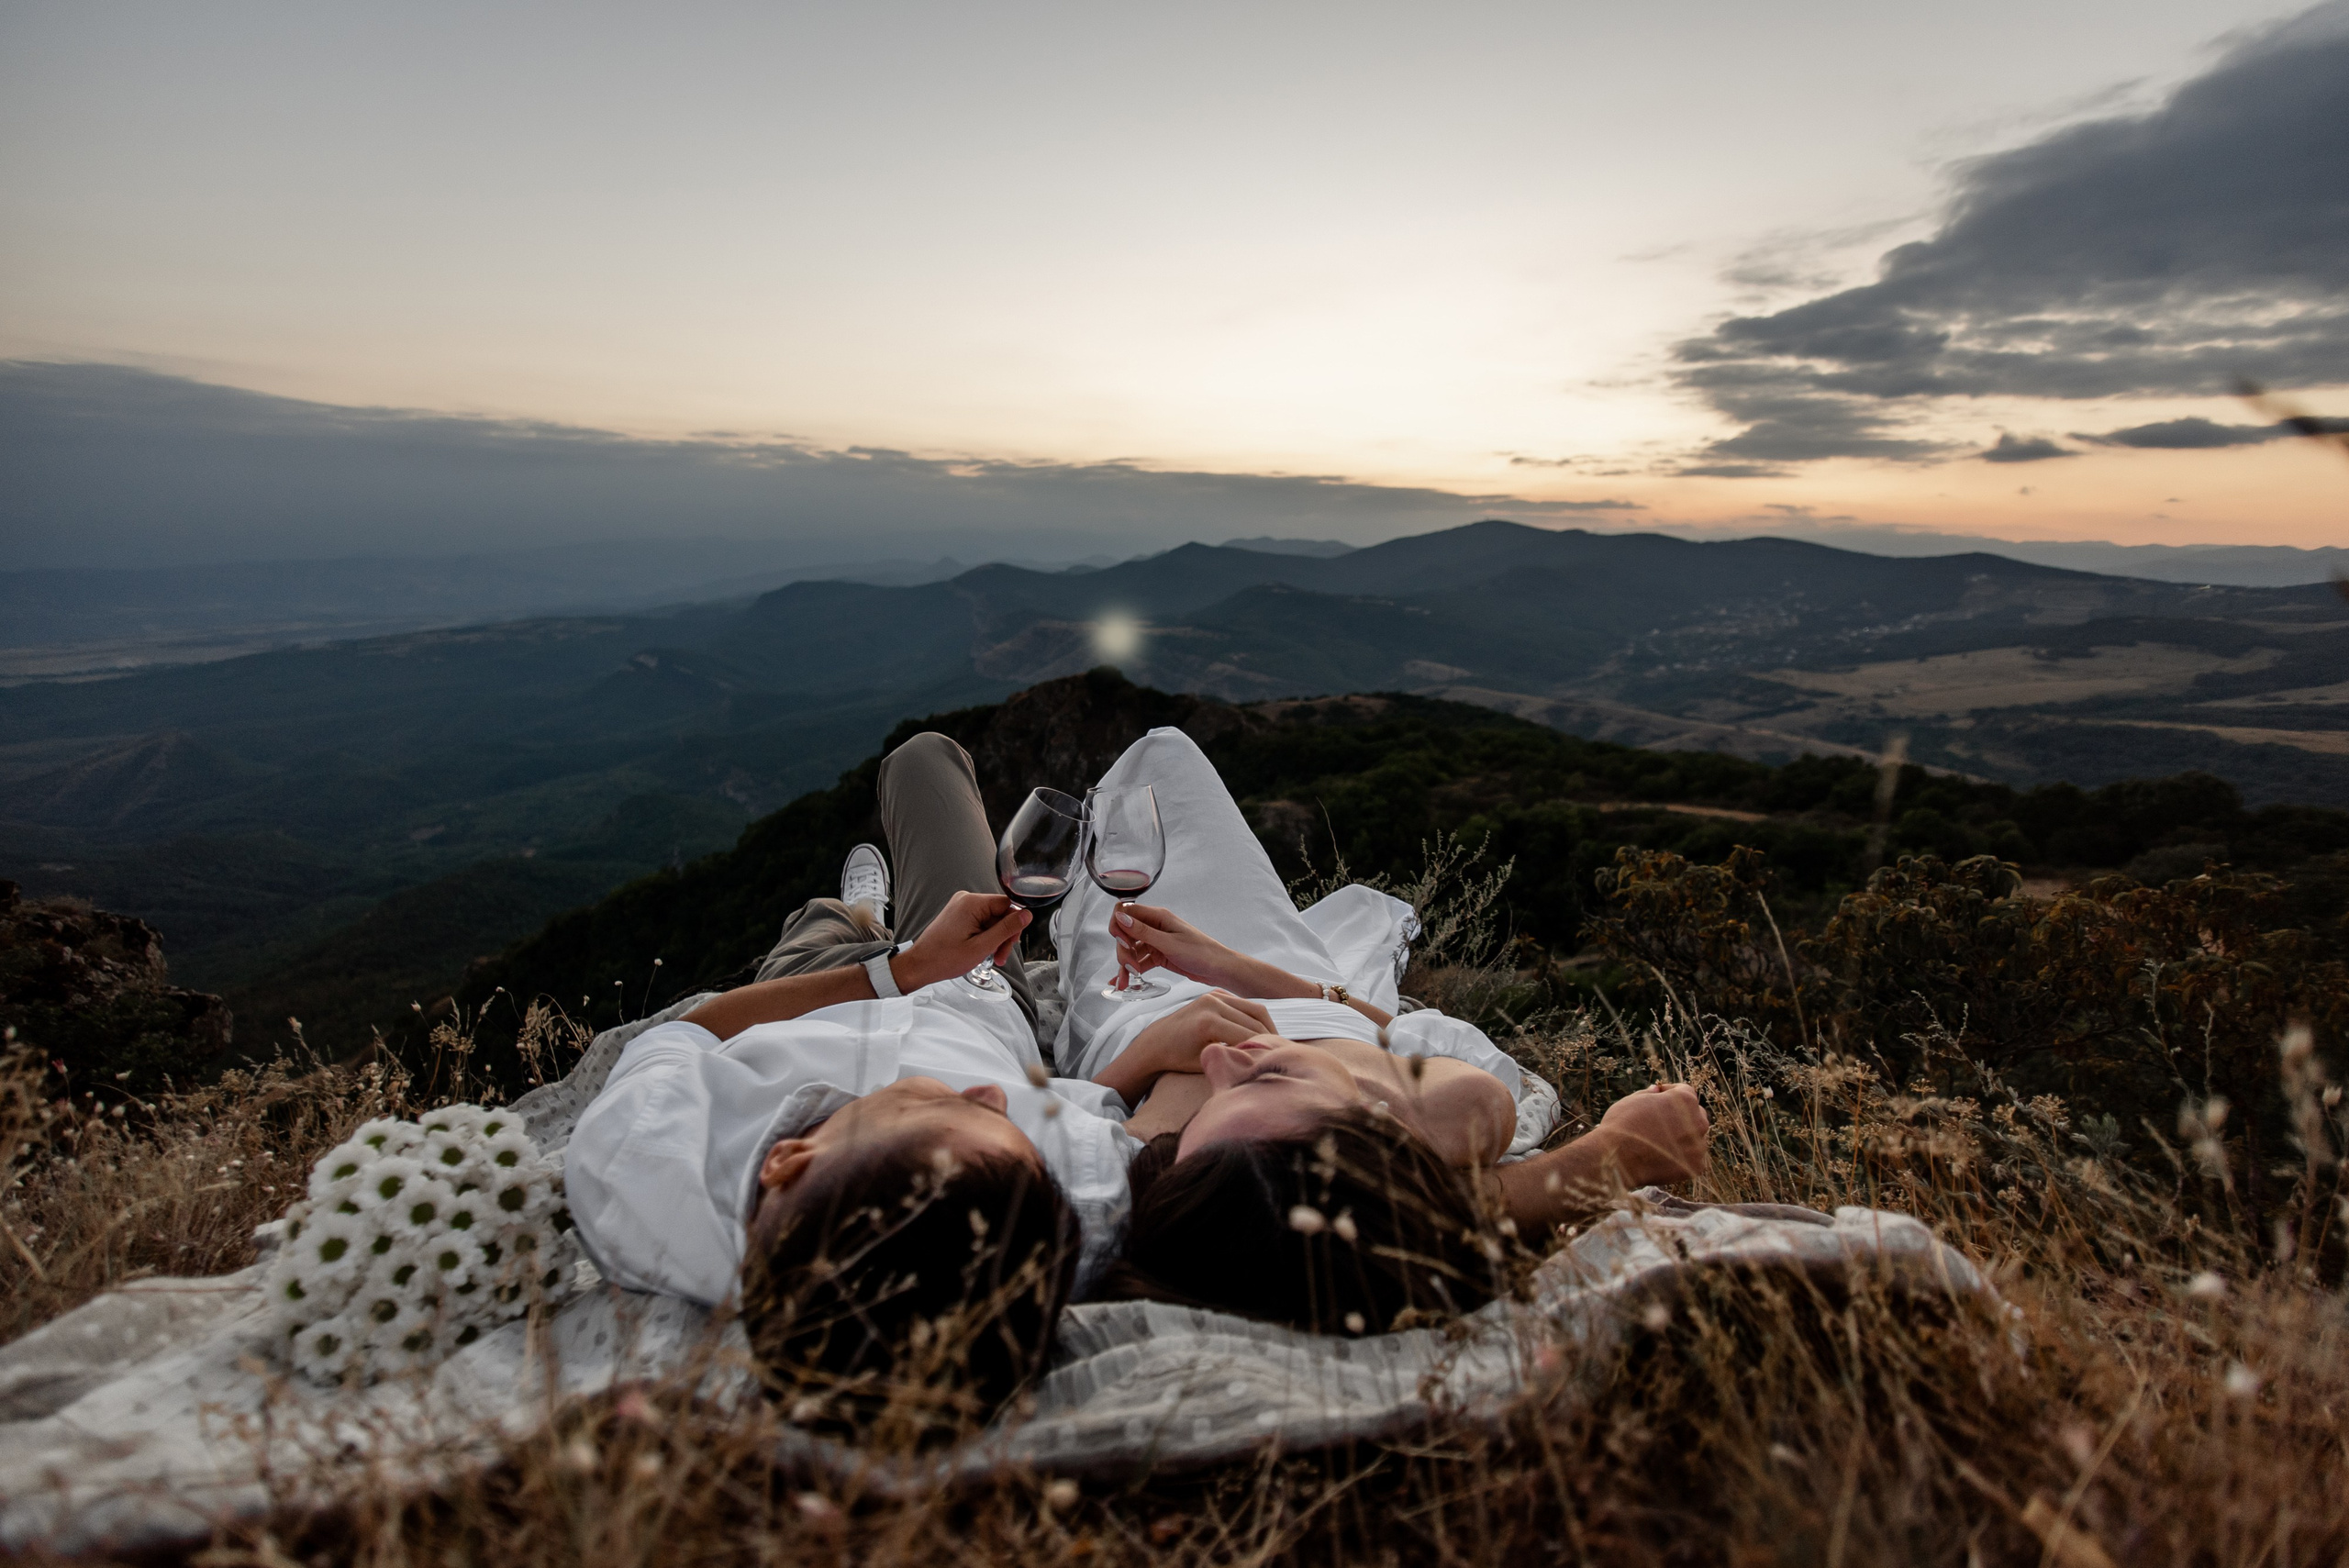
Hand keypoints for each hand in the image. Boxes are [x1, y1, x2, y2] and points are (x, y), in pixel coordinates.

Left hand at [895, 891, 1029, 989]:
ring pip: (991, 920)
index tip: (1011, 944)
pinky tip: (982, 950)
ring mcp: (961, 906)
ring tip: (991, 958)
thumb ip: (1007, 929)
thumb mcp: (982, 946)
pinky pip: (981, 922)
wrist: (919, 965)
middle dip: (1003, 936)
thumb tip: (1027, 915)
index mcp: (972, 903)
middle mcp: (966, 899)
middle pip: (1000, 913)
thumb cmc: (944, 958)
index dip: (1014, 925)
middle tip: (1000, 956)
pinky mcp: (958, 914)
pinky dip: (985, 937)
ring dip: (995, 939)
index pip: (1007, 904)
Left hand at [1092, 990, 1274, 1105]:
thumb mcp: (1207, 1063)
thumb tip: (1262, 1058)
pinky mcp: (1215, 993)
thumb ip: (1233, 1058)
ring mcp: (1213, 995)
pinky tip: (1260, 1033)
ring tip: (1274, 1044)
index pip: (1249, 1037)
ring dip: (1267, 1026)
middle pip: (1256, 1021)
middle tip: (1282, 1054)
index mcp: (1209, 1022)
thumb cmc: (1178, 1059)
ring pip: (1254, 1009)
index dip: (1264, 1051)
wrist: (1156, 1042)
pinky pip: (1244, 1004)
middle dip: (1270, 1038)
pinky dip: (1255, 1017)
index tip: (1275, 1062)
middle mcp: (1212, 1003)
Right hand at [1112, 904, 1301, 995]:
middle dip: (1123, 951)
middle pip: (1126, 933)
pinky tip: (1123, 982)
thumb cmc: (1201, 953)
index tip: (1121, 941)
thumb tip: (1120, 918)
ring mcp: (1157, 941)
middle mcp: (1155, 926)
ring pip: (1131, 949)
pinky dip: (1131, 971)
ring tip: (1125, 983)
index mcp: (1158, 916)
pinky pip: (1139, 961)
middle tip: (1129, 968)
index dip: (1118, 925)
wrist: (1220, 970)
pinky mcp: (1160, 955)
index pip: (1127, 911)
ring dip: (1125, 964)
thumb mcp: (1169, 943)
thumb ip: (1143, 932)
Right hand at [1597, 1083, 1710, 1185]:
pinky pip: (1691, 1159)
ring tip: (1658, 1145)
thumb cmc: (1622, 1125)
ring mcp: (1699, 1146)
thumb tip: (1656, 1090)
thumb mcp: (1632, 1100)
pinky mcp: (1696, 1166)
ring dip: (1682, 1139)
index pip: (1684, 1091)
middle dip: (1680, 1117)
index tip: (1657, 1100)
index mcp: (1685, 1100)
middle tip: (1659, 1124)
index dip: (1669, 1094)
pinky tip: (1661, 1159)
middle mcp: (1698, 1121)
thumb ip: (1649, 1094)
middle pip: (1695, 1115)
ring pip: (1694, 1139)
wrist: (1618, 1159)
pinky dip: (1679, 1159)